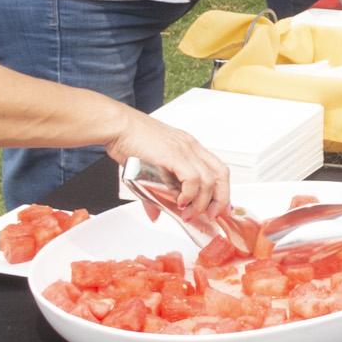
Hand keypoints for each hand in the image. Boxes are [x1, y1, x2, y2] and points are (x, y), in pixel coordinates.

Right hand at [109, 111, 231, 218]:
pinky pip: (192, 178)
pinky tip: (180, 202)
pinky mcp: (173, 155)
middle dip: (220, 200)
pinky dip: (189, 194)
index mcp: (190, 148)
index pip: (218, 169)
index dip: (223, 191)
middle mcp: (191, 147)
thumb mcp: (149, 169)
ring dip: (201, 202)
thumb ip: (155, 193)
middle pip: (221, 175)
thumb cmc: (131, 141)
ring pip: (209, 180)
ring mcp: (184, 150)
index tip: (220, 208)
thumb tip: (155, 213)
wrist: (118, 126)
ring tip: (188, 213)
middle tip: (210, 215)